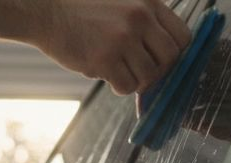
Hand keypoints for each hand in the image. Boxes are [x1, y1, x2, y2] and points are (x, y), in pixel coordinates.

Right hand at [34, 0, 191, 94]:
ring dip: (136, 81)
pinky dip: (119, 87)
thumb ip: (146, 22)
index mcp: (147, 2)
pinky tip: (106, 74)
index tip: (162, 62)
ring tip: (119, 71)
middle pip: (170, 59)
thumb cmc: (84, 11)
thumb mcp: (121, 3)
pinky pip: (126, 86)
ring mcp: (123, 38)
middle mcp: (140, 17)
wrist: (47, 13)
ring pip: (149, 76)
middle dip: (158, 72)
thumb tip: (168, 61)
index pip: (183, 36)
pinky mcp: (105, 58)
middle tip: (141, 74)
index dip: (176, 54)